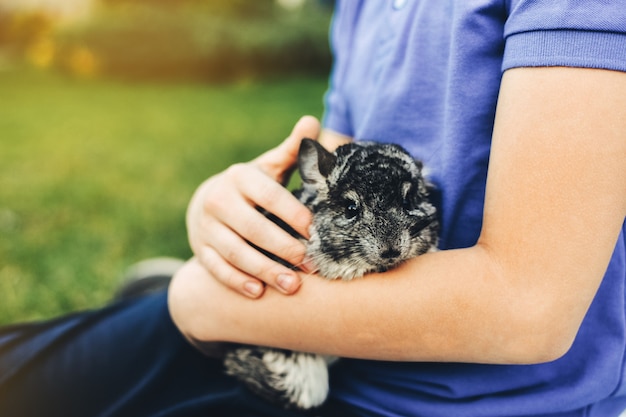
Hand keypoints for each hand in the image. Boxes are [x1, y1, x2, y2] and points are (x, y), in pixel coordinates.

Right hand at [186, 116, 320, 297]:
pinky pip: (217, 268)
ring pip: (235, 252)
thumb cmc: (253, 187)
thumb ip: (292, 150)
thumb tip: (311, 122)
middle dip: (282, 247)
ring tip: (292, 286)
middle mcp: (218, 200)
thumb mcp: (269, 167)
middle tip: (309, 264)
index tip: (314, 231)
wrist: (209, 202)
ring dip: (265, 270)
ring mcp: (206, 227)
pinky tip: (258, 292)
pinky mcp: (200, 249)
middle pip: (252, 228)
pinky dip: (236, 281)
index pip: (268, 194)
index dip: (291, 213)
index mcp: (240, 177)